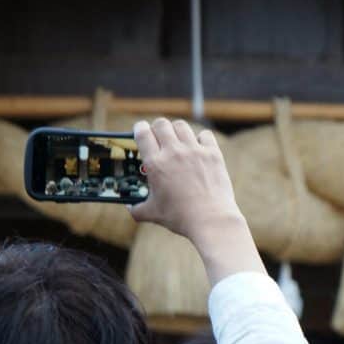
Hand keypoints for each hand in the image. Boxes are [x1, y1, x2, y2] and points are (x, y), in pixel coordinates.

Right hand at [130, 118, 264, 286]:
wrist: (211, 219)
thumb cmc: (180, 217)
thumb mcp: (152, 213)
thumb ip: (137, 208)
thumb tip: (130, 207)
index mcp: (155, 164)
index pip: (142, 133)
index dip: (139, 128)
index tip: (140, 130)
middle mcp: (174, 152)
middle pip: (161, 124)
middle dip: (157, 127)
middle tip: (158, 136)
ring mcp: (195, 151)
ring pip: (181, 126)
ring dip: (176, 130)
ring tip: (177, 140)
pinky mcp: (213, 154)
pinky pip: (205, 135)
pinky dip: (200, 138)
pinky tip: (198, 147)